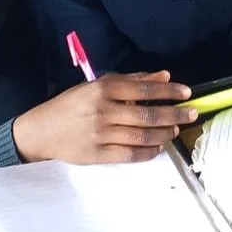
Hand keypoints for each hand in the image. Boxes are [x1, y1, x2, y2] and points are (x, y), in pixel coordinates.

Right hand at [12, 71, 197, 163]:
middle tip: (192, 114)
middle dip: (174, 115)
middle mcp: (103, 111)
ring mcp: (101, 134)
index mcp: (102, 89)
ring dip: (164, 133)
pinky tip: (158, 147)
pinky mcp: (98, 155)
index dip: (168, 92)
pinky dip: (149, 152)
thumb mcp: (97, 86)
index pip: (143, 90)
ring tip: (175, 130)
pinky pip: (131, 154)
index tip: (187, 93)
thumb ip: (132, 80)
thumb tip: (164, 76)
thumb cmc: (71, 105)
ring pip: (142, 136)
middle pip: (147, 115)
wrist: (40, 132)